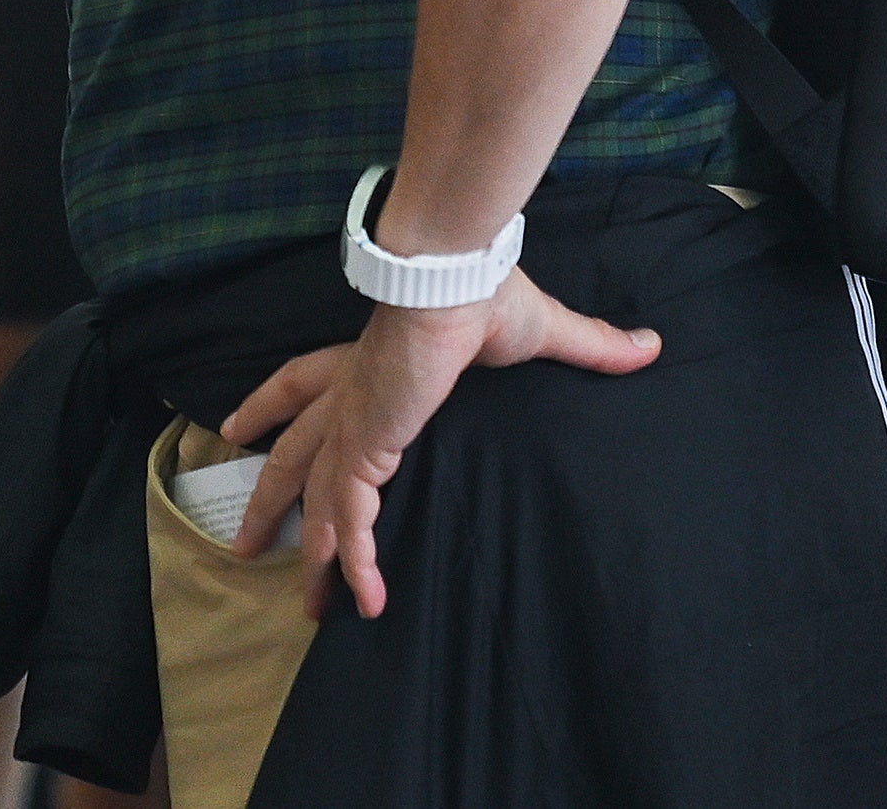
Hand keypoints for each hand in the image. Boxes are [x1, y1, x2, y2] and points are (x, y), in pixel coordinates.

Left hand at [219, 273, 659, 618]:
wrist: (455, 278)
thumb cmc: (484, 291)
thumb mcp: (536, 329)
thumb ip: (587, 346)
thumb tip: (648, 344)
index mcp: (367, 361)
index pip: (303, 382)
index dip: (271, 405)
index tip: (238, 427)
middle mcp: (348, 395)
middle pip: (292, 455)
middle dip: (269, 500)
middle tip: (247, 544)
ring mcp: (353, 423)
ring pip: (316, 500)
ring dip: (313, 556)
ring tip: (308, 609)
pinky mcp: (369, 446)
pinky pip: (353, 517)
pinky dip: (358, 561)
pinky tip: (364, 601)